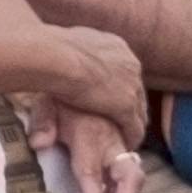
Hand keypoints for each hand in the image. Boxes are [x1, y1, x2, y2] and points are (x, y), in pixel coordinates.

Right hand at [26, 24, 149, 131]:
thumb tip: (60, 50)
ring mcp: (130, 85)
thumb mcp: (66, 46)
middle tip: (122, 119)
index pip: (125, 69)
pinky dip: (132, 137)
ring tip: (125, 137)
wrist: (58, 57)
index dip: (118, 84)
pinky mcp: (126, 105)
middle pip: (136, 89)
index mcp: (116, 46)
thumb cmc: (52, 51)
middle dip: (131, 104)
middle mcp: (129, 63)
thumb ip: (71, 52)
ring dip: (133, 123)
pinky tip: (125, 147)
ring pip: (139, 109)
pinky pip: (134, 127)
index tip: (110, 95)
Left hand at [38, 98, 146, 192]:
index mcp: (90, 137)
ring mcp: (120, 149)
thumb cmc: (65, 97)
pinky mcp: (123, 152)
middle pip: (130, 181)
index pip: (92, 173)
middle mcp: (111, 145)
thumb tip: (38, 144)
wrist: (88, 78)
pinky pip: (129, 179)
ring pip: (134, 182)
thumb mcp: (47, 103)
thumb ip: (42, 122)